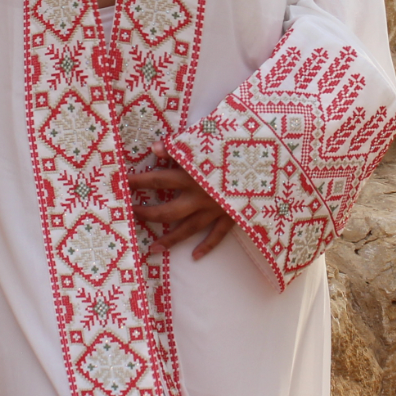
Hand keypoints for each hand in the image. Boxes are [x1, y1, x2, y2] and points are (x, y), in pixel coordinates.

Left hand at [127, 142, 233, 260]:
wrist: (273, 161)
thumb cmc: (239, 145)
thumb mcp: (209, 139)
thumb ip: (181, 145)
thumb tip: (155, 148)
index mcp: (193, 174)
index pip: (157, 179)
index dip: (138, 182)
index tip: (122, 183)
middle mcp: (201, 195)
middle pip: (167, 211)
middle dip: (147, 214)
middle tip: (131, 215)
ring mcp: (216, 209)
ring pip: (188, 229)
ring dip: (170, 239)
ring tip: (153, 248)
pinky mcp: (232, 216)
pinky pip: (218, 236)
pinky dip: (207, 246)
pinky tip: (196, 256)